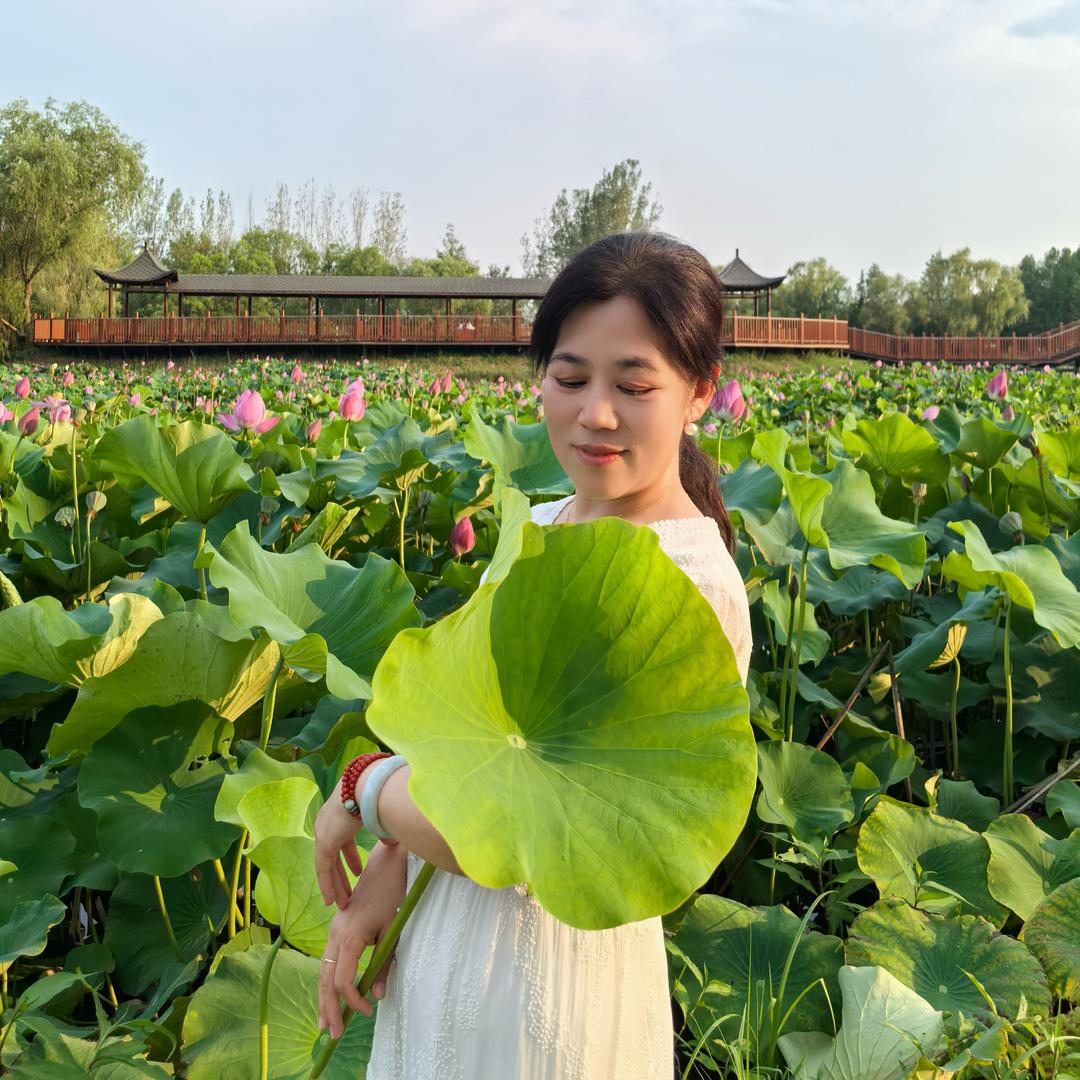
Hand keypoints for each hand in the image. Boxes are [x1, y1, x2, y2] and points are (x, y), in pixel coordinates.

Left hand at [314, 770, 396, 910]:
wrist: (368, 786)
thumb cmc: (379, 796)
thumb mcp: (382, 818)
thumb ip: (384, 832)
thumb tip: (392, 844)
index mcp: (343, 815)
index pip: (343, 842)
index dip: (350, 858)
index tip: (356, 872)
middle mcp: (329, 824)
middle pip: (334, 855)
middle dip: (342, 875)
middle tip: (348, 892)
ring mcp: (324, 833)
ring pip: (327, 866)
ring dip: (336, 885)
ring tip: (342, 902)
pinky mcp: (324, 842)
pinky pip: (323, 869)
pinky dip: (328, 885)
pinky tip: (331, 901)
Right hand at [317, 840, 407, 1036]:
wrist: (386, 864)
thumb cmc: (393, 894)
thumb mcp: (392, 930)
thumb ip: (384, 964)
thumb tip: (378, 995)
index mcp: (349, 936)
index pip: (341, 980)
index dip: (352, 1001)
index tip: (368, 1010)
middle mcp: (336, 934)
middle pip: (325, 978)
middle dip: (328, 1008)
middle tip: (332, 1034)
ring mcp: (334, 929)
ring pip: (322, 969)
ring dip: (323, 997)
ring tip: (324, 1022)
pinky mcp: (338, 926)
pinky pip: (327, 958)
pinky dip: (327, 979)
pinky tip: (330, 993)